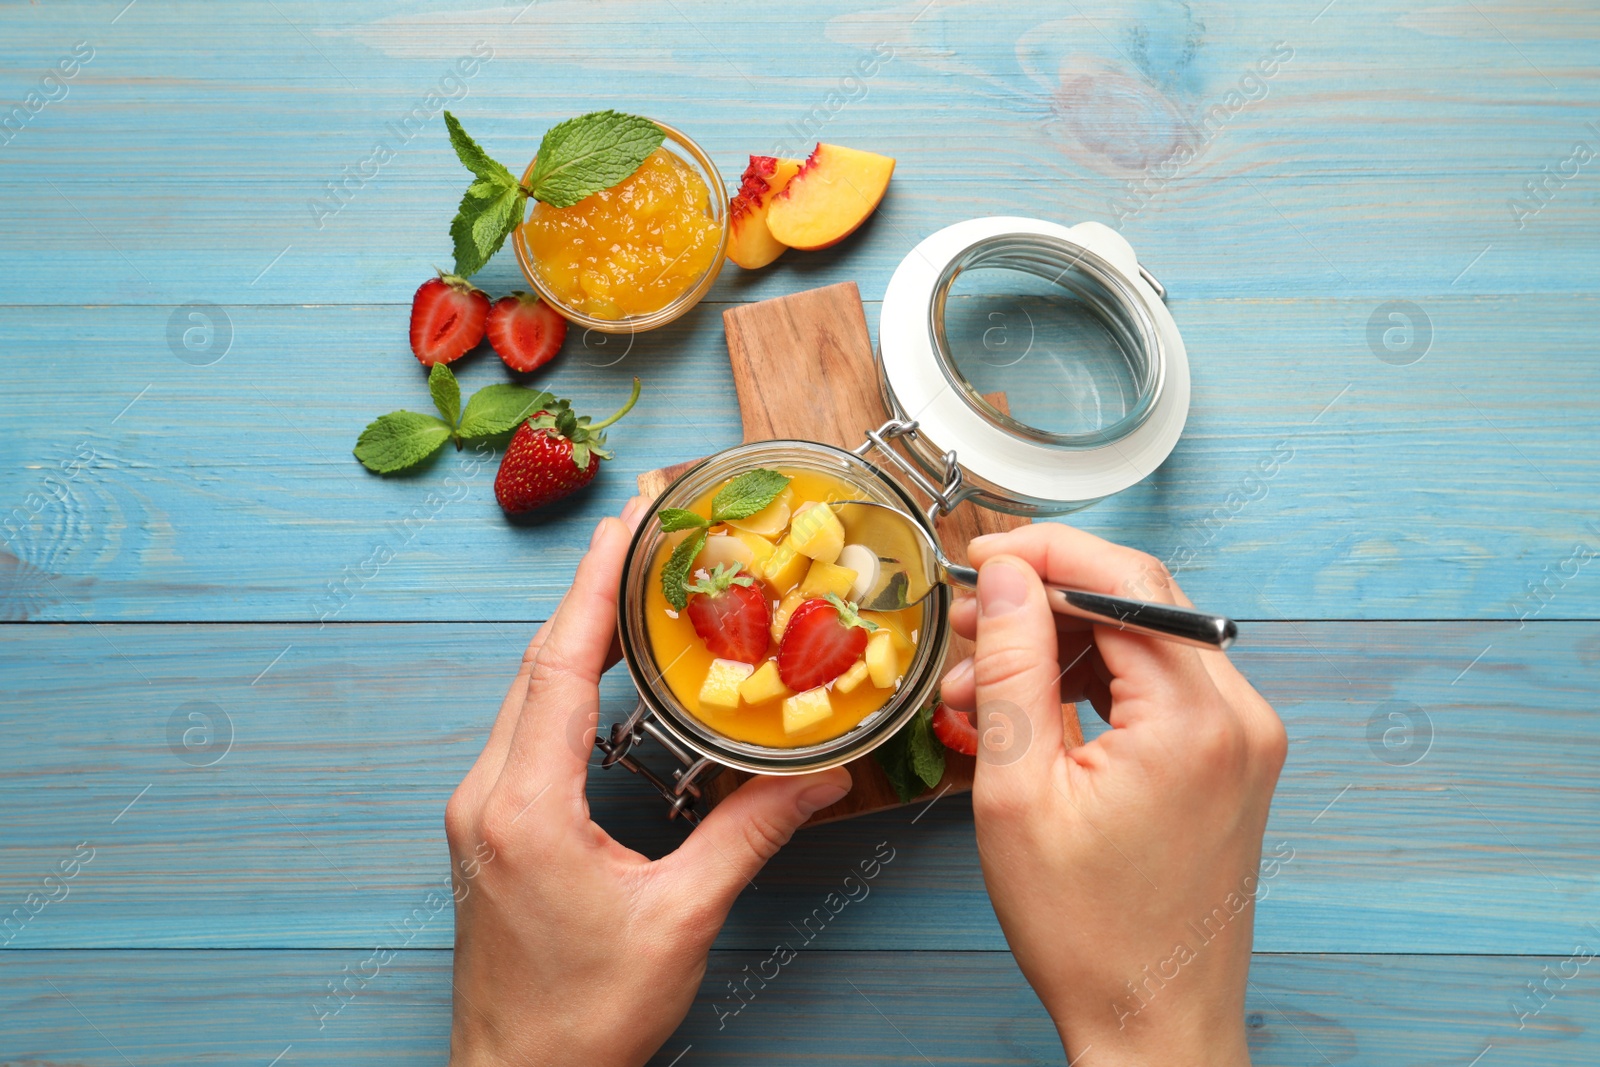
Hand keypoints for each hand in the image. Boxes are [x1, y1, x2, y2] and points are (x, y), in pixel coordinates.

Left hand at [444, 499, 852, 1066]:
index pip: (559, 665)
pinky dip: (570, 685)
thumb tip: (819, 780)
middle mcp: (490, 795)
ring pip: (528, 694)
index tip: (626, 524)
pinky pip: (527, 730)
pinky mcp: (492, 831)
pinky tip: (613, 678)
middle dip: (590, 592)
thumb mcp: (681, 920)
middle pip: (537, 664)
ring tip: (636, 588)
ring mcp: (483, 813)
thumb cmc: (583, 1018)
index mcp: (526, 806)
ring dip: (580, 636)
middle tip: (644, 534)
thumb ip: (748, 836)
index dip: (594, 587)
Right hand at [941, 524, 1285, 1066]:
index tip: (981, 557)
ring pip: (1148, 639)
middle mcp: (1240, 716)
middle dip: (1048, 597)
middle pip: (1141, 600)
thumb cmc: (1089, 932)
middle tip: (971, 622)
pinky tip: (1037, 709)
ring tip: (985, 687)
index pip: (1123, 579)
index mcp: (1194, 718)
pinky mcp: (1233, 760)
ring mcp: (1245, 739)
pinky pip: (1163, 685)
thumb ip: (1014, 668)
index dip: (1042, 553)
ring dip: (1065, 644)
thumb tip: (1005, 578)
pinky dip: (1099, 681)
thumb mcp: (1019, 791)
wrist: (1153, 1023)